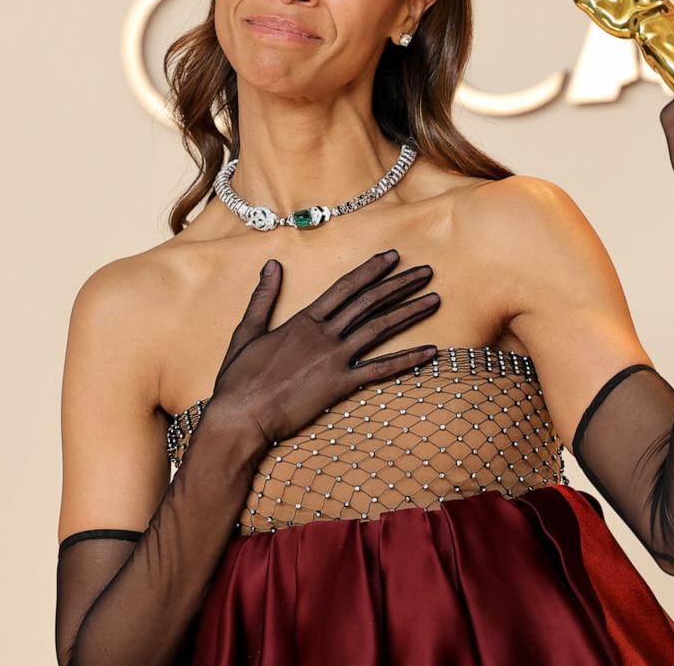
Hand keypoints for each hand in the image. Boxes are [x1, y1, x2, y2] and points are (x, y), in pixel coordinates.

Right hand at [208, 249, 441, 447]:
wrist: (240, 415)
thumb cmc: (239, 377)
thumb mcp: (247, 331)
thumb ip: (263, 296)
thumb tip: (271, 264)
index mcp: (303, 319)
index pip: (345, 287)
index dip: (371, 270)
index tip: (393, 257)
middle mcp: (324, 334)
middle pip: (369, 302)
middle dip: (400, 284)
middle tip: (425, 272)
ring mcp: (334, 359)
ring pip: (379, 329)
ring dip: (409, 312)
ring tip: (434, 299)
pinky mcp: (339, 385)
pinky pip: (380, 370)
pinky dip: (407, 360)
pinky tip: (430, 352)